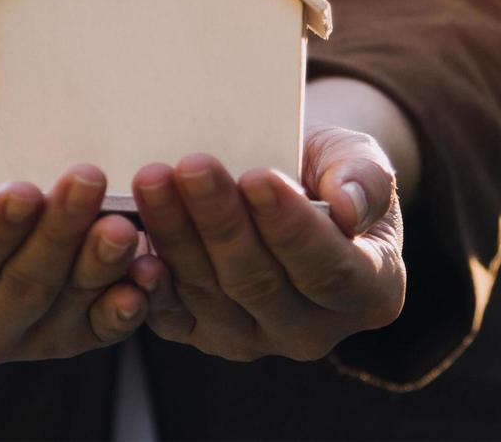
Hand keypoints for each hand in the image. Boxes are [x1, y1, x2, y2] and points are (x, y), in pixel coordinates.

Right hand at [0, 88, 149, 365]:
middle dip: (58, 235)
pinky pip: (100, 330)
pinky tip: (148, 270)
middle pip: (20, 286)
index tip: (24, 189)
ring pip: (64, 307)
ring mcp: (19, 342)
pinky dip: (128, 304)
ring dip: (98, 267)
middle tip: (88, 182)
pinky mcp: (65, 340)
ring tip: (123, 224)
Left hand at [130, 79, 413, 361]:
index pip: (328, 266)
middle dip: (220, 221)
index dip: (290, 225)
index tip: (257, 177)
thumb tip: (347, 208)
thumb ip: (364, 179)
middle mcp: (315, 332)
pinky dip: (148, 283)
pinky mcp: (203, 335)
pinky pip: (171, 316)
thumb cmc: (326, 170)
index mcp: (371, 293)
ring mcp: (255, 340)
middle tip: (190, 167)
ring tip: (151, 181)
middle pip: (259, 281)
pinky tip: (130, 244)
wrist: (282, 186)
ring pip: (209, 293)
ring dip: (175, 236)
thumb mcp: (357, 159)